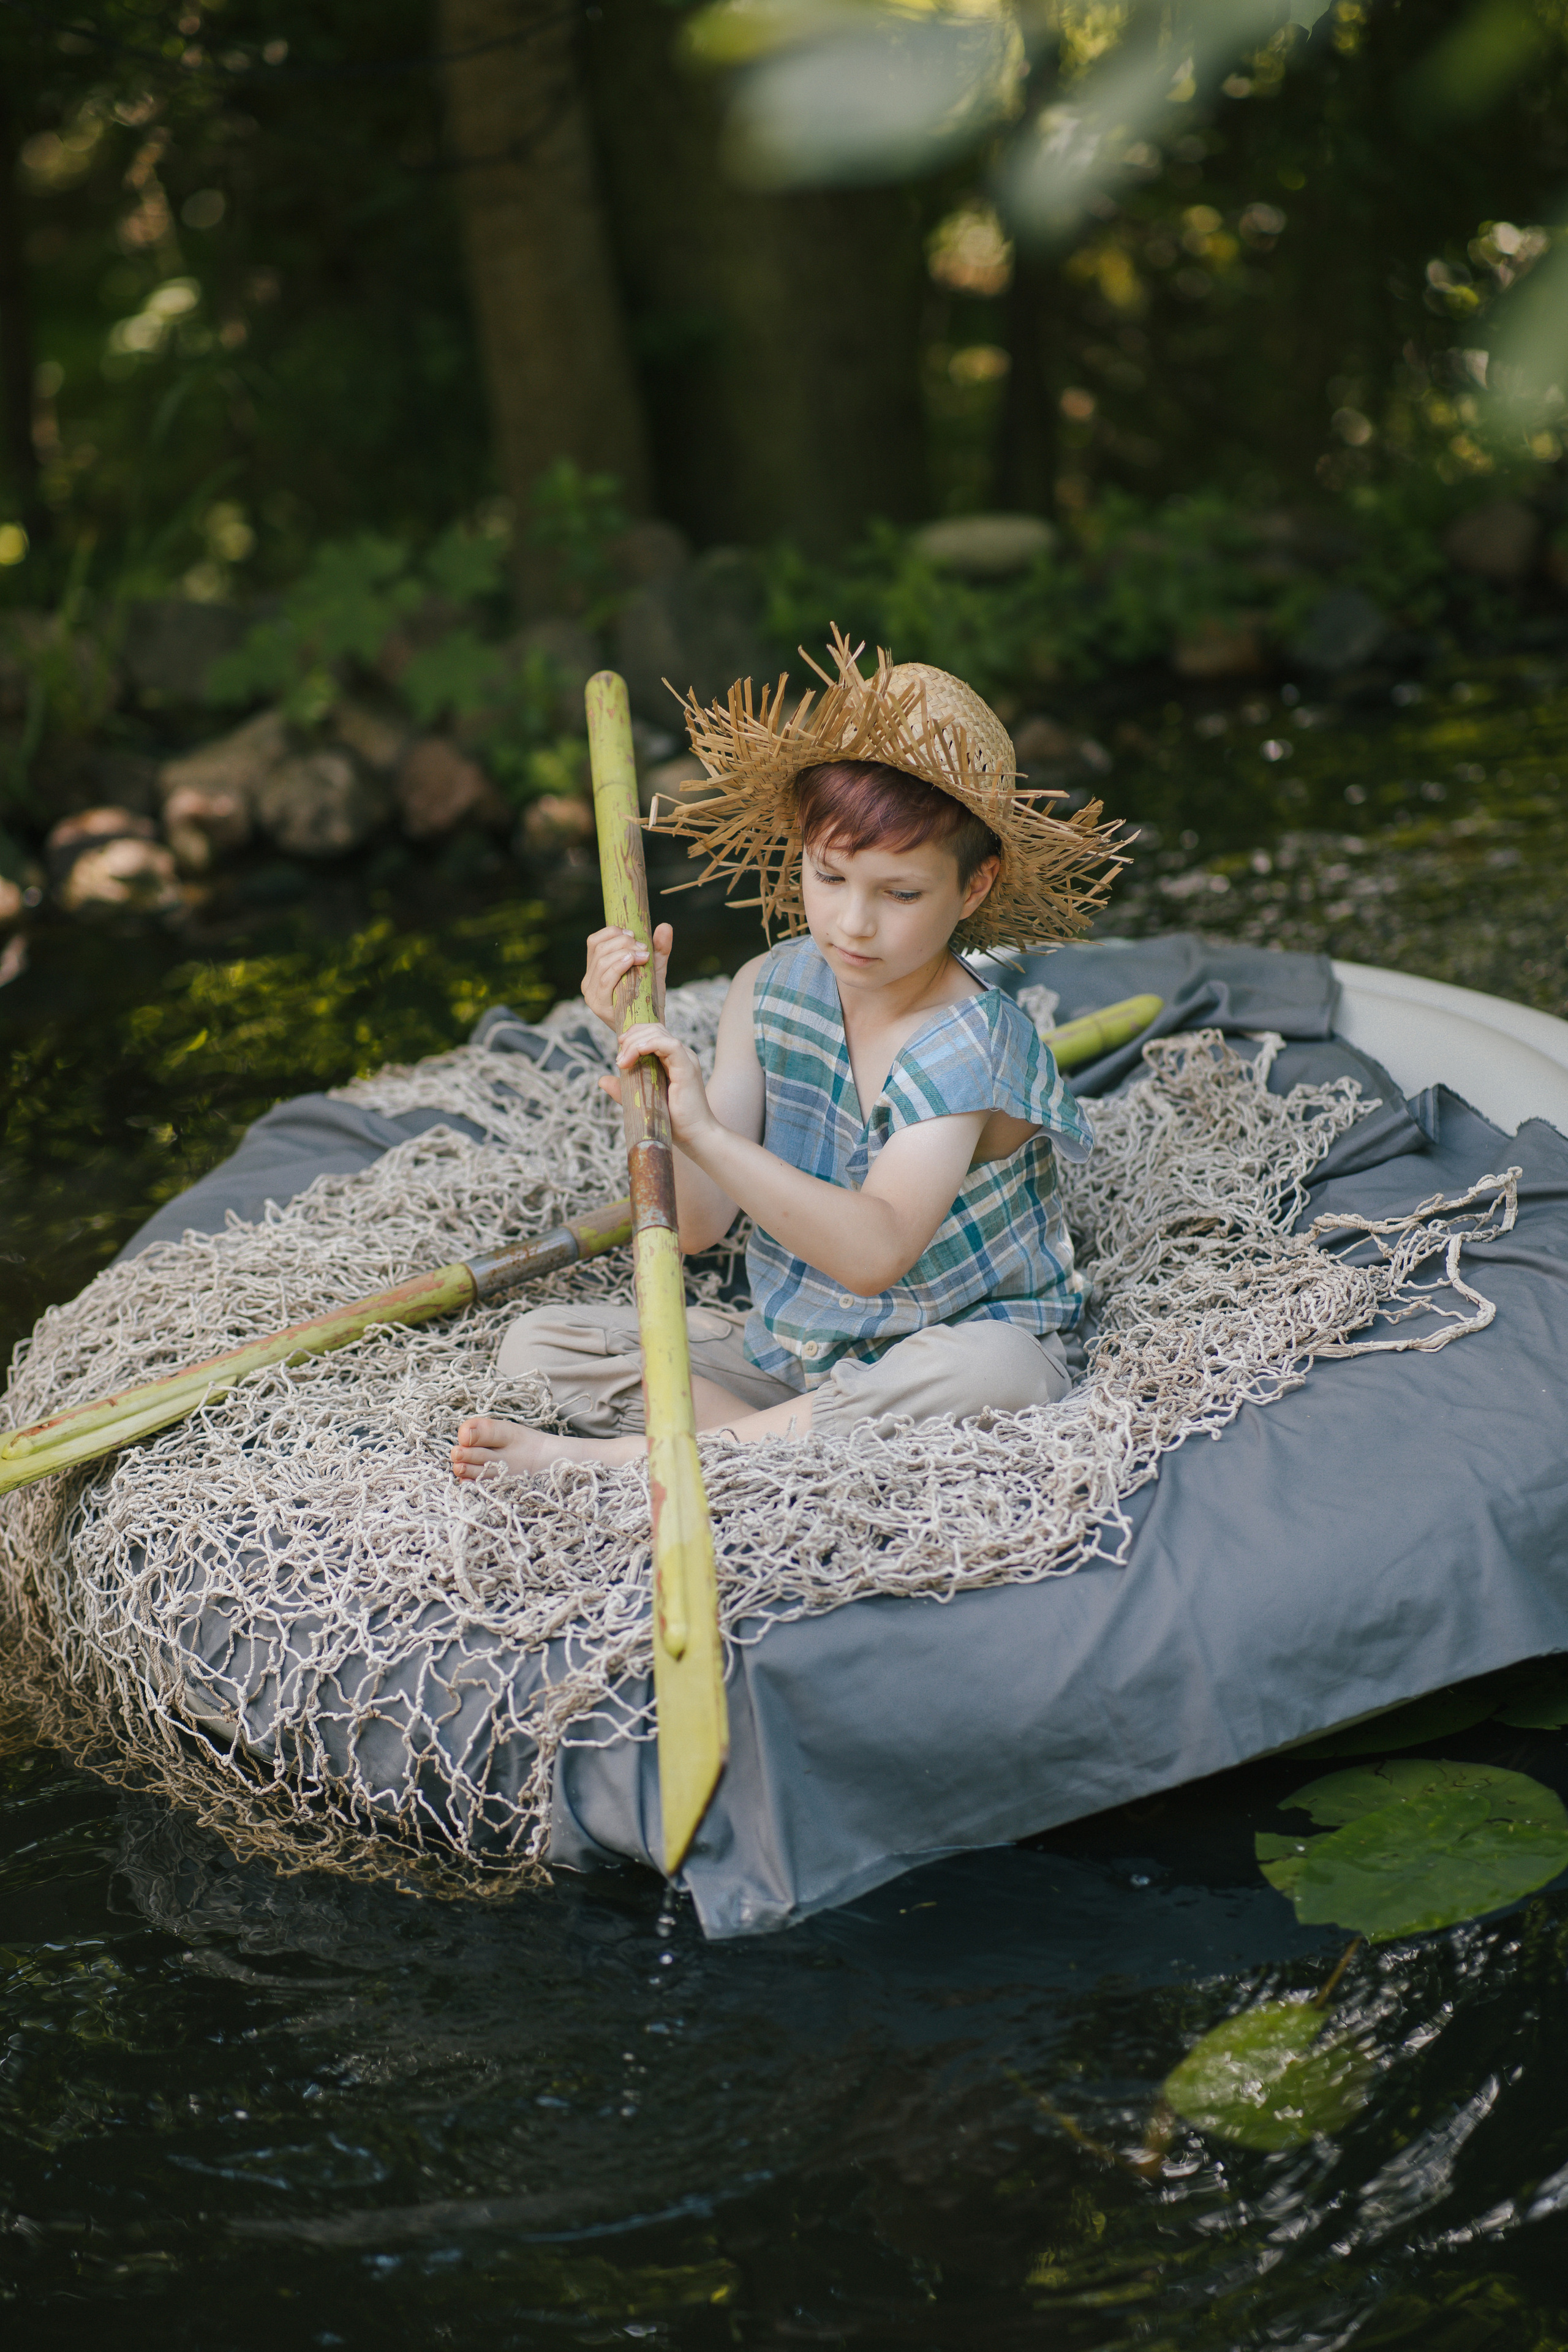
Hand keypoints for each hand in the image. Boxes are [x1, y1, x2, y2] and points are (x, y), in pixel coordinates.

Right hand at [582, 922, 670, 1027]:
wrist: (650, 1029)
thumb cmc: (649, 1000)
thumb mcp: (654, 971)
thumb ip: (659, 950)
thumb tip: (665, 926)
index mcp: (595, 970)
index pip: (595, 942)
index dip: (612, 932)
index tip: (634, 935)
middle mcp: (589, 981)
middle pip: (599, 949)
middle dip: (623, 942)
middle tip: (644, 948)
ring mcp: (591, 994)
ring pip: (601, 962)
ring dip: (624, 952)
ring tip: (643, 955)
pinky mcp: (598, 1004)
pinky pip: (605, 980)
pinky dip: (618, 966)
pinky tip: (632, 960)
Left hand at [611, 1022, 715, 1148]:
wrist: (696, 1136)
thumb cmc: (674, 1122)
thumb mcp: (642, 1101)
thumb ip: (623, 1089)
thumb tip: (601, 1080)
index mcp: (672, 1060)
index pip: (653, 1033)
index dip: (633, 1036)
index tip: (619, 1052)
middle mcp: (680, 1056)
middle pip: (654, 1028)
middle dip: (631, 1037)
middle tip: (619, 1059)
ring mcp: (686, 1059)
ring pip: (659, 1033)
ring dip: (635, 1042)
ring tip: (622, 1061)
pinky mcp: (687, 1067)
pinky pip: (670, 1044)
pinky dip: (650, 1044)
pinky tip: (635, 1053)